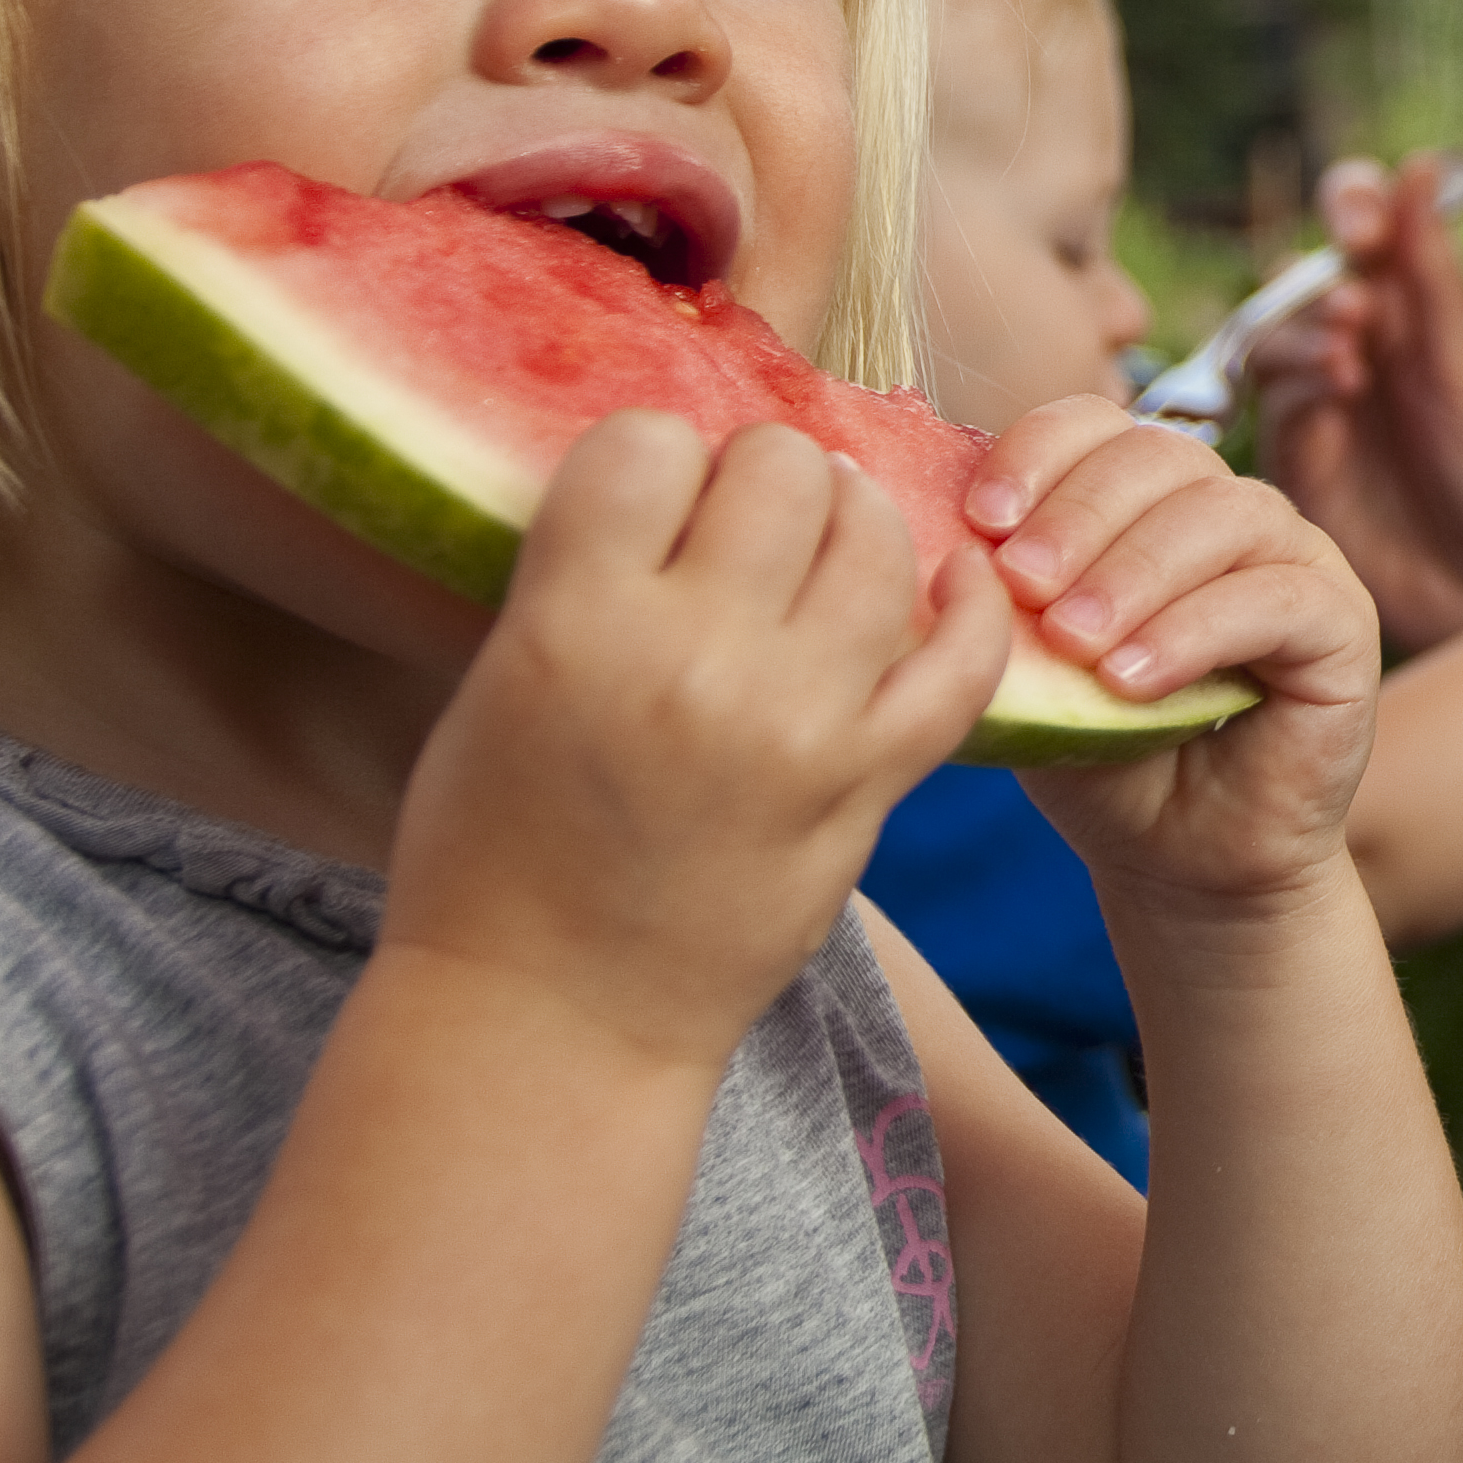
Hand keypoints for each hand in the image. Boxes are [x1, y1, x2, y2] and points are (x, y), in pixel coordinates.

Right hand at [388, 415, 1009, 1072]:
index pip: (648, 443)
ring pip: (877, 537)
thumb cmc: (493, 854)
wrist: (553, 1019)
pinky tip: (956, 580)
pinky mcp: (870, 786)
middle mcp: (697, 661)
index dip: (651, 458)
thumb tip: (670, 472)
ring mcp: (799, 724)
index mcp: (575, 626)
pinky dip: (970, 608)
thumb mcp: (493, 686)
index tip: (649, 497)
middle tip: (739, 527)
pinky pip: (963, 662)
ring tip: (821, 550)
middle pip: (780, 468)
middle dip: (758, 478)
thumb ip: (579, 577)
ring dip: (852, 524)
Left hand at [968, 394, 1382, 915]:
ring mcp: (1294, 558)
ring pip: (1223, 515)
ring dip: (1136, 573)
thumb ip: (994, 608)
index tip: (981, 519)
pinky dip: (1195, 632)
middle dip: (1078, 514)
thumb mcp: (1029, 673)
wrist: (1180, 861)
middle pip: (1159, 455)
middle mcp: (1225, 508)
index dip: (1037, 454)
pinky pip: (1276, 598)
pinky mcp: (1344, 622)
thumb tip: (934, 548)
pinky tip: (1133, 681)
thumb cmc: (1102, 759)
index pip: (1096, 424)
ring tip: (1074, 644)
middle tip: (1020, 585)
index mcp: (1144, 497)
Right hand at [1243, 155, 1462, 650]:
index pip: (1358, 234)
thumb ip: (1432, 277)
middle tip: (1358, 309)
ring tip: (1354, 361)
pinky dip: (1297, 392)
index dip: (1348, 207)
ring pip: (1276, 344)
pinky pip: (1272, 410)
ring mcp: (1322, 411)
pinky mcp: (1298, 467)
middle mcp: (1357, 355)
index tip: (1358, 212)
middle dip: (1319, 285)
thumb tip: (1419, 165)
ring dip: (1306, 339)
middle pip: (1300, 287)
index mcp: (1411, 318)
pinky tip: (1338, 402)